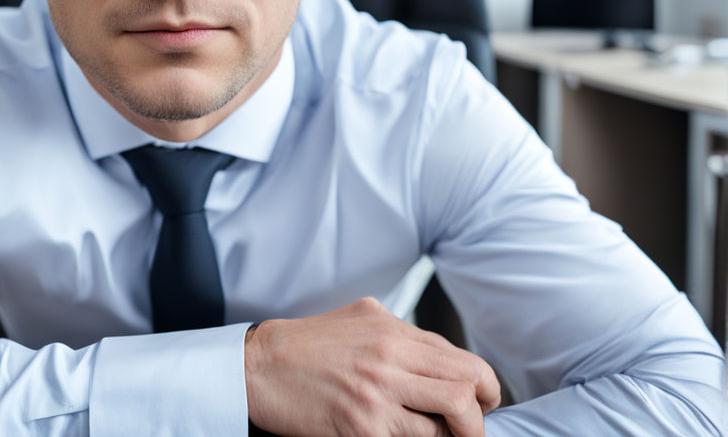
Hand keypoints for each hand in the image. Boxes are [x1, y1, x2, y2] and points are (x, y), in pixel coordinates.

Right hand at [244, 297, 500, 436]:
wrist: (260, 365)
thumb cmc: (306, 346)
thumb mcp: (359, 319)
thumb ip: (402, 333)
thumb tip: (441, 357)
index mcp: (392, 331)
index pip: (465, 362)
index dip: (485, 389)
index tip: (482, 402)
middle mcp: (390, 358)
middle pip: (467, 389)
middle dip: (479, 417)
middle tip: (472, 429)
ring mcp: (377, 394)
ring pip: (449, 421)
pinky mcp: (363, 427)